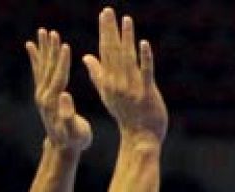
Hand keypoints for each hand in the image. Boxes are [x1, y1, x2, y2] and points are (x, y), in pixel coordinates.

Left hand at [26, 28, 90, 152]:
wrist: (62, 148)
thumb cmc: (74, 141)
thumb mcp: (76, 131)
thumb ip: (69, 115)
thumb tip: (65, 96)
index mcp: (53, 101)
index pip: (58, 77)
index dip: (61, 62)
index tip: (64, 45)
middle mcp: (43, 95)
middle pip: (47, 68)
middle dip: (50, 50)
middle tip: (51, 32)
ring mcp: (41, 94)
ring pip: (42, 67)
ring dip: (43, 49)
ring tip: (43, 32)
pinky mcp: (42, 94)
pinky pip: (38, 72)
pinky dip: (35, 58)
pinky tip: (32, 46)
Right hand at [81, 8, 166, 142]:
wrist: (139, 136)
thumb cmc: (125, 114)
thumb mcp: (107, 93)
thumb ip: (98, 74)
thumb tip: (87, 56)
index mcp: (108, 80)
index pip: (105, 51)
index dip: (105, 32)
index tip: (103, 15)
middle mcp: (117, 81)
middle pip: (113, 51)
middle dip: (110, 30)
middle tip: (108, 11)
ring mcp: (132, 87)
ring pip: (128, 58)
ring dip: (127, 38)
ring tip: (126, 20)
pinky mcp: (147, 93)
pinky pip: (146, 72)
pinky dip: (145, 57)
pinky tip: (143, 43)